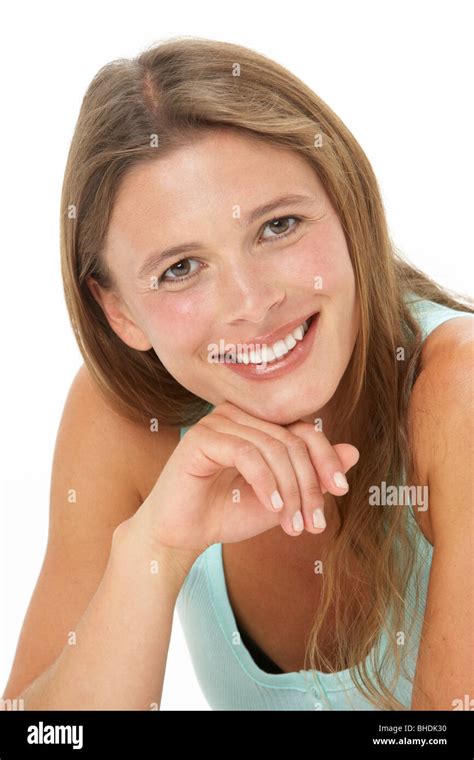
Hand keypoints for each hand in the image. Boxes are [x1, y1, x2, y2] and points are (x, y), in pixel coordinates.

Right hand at [130, 401, 359, 555]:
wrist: (182, 535)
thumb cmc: (227, 514)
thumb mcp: (281, 498)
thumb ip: (311, 476)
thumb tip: (354, 451)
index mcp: (257, 423)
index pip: (304, 430)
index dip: (326, 458)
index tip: (341, 489)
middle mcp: (239, 415)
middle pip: (292, 440)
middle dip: (309, 484)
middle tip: (313, 523)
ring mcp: (218, 421)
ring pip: (273, 448)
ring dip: (290, 490)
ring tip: (293, 524)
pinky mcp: (201, 437)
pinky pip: (247, 453)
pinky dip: (265, 482)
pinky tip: (273, 506)